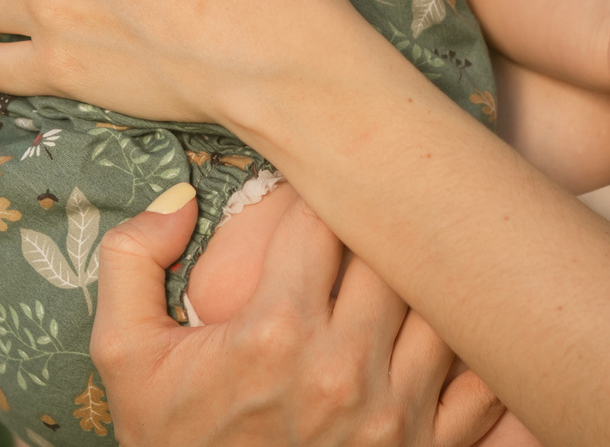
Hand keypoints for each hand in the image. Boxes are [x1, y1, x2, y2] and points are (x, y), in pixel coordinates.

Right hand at [90, 184, 505, 446]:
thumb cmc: (178, 441)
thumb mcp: (125, 357)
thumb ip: (131, 260)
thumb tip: (180, 195)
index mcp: (275, 332)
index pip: (323, 215)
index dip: (318, 189)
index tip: (312, 188)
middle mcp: (344, 368)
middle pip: (393, 250)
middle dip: (378, 223)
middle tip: (367, 211)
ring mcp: (396, 412)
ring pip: (445, 302)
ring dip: (428, 276)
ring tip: (409, 260)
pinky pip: (484, 378)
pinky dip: (476, 344)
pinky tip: (452, 323)